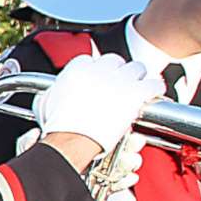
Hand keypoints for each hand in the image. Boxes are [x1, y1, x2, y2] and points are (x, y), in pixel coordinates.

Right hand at [34, 52, 159, 155]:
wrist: (71, 140)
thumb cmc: (59, 128)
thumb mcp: (45, 104)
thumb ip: (51, 92)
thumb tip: (53, 92)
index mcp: (77, 69)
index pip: (91, 60)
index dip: (97, 71)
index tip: (99, 79)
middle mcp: (99, 70)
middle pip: (115, 61)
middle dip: (118, 72)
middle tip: (120, 82)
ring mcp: (119, 80)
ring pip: (137, 68)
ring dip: (138, 77)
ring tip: (138, 85)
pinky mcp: (135, 94)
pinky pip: (154, 84)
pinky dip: (155, 89)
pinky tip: (153, 94)